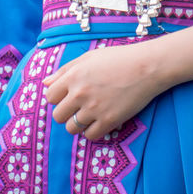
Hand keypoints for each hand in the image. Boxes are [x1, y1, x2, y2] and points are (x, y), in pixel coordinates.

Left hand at [43, 41, 166, 141]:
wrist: (147, 66)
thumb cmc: (118, 58)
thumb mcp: (89, 58)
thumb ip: (65, 70)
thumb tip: (45, 83)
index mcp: (73, 76)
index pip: (50, 97)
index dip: (58, 97)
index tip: (68, 96)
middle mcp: (80, 93)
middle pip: (58, 116)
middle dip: (66, 112)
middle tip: (78, 107)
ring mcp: (94, 108)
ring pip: (72, 128)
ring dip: (78, 123)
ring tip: (90, 114)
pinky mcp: (109, 120)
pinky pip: (90, 136)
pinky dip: (92, 131)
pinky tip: (100, 121)